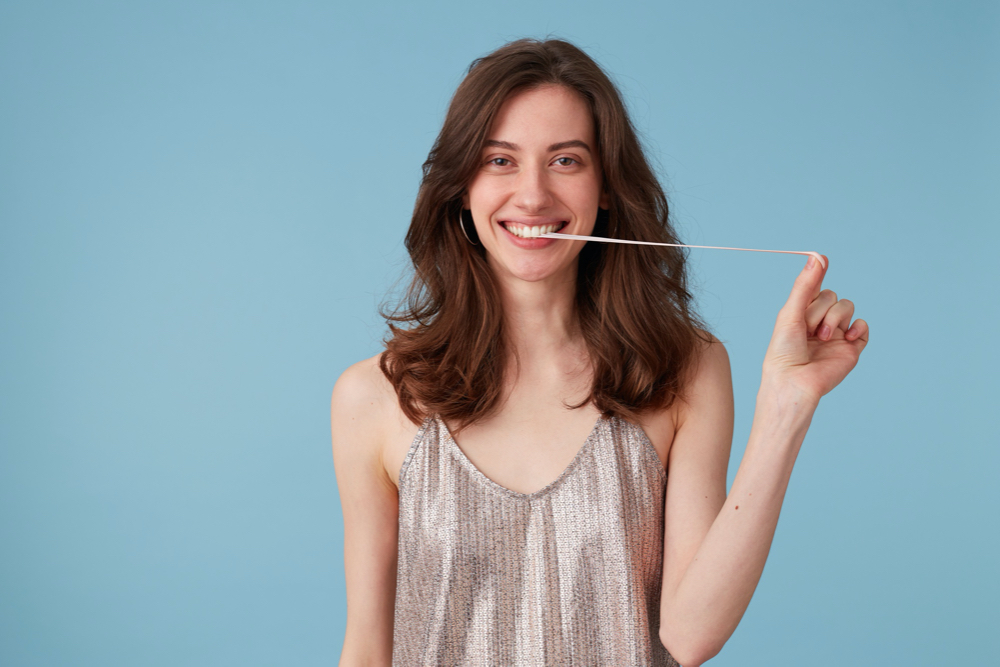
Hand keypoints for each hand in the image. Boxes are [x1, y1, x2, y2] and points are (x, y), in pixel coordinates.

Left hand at [761, 255, 868, 405]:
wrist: (794, 380)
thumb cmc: (784, 350)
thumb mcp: (791, 313)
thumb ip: (805, 286)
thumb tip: (817, 257)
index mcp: (802, 313)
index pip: (815, 288)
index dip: (818, 274)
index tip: (821, 259)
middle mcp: (820, 321)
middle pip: (831, 295)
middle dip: (819, 309)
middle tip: (808, 328)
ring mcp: (837, 333)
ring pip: (847, 306)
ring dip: (834, 318)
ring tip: (821, 338)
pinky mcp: (852, 346)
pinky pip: (863, 325)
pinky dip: (857, 327)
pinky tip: (846, 337)